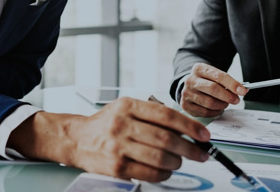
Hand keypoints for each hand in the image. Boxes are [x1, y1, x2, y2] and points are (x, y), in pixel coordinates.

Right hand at [9, 98, 210, 181]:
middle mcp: (122, 125)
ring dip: (177, 162)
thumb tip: (186, 128)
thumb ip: (152, 114)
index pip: (166, 115)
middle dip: (189, 148)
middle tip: (201, 153)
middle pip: (166, 139)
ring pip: (159, 158)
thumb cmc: (106, 124)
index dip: (190, 126)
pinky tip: (166, 170)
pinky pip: (149, 174)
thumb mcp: (126, 108)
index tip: (204, 135)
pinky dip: (164, 174)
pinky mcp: (116, 167)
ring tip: (180, 161)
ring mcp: (118, 147)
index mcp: (128, 106)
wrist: (76, 139)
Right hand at [180, 63, 248, 117]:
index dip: (232, 84)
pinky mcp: (185, 105)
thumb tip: (242, 90)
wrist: (191, 86)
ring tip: (225, 103)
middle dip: (228, 96)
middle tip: (236, 100)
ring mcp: (186, 93)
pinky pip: (204, 112)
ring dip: (222, 105)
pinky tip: (218, 108)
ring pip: (209, 102)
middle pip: (213, 89)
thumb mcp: (215, 76)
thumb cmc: (206, 81)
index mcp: (199, 69)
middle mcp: (190, 80)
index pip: (218, 76)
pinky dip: (215, 112)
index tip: (243, 91)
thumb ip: (227, 82)